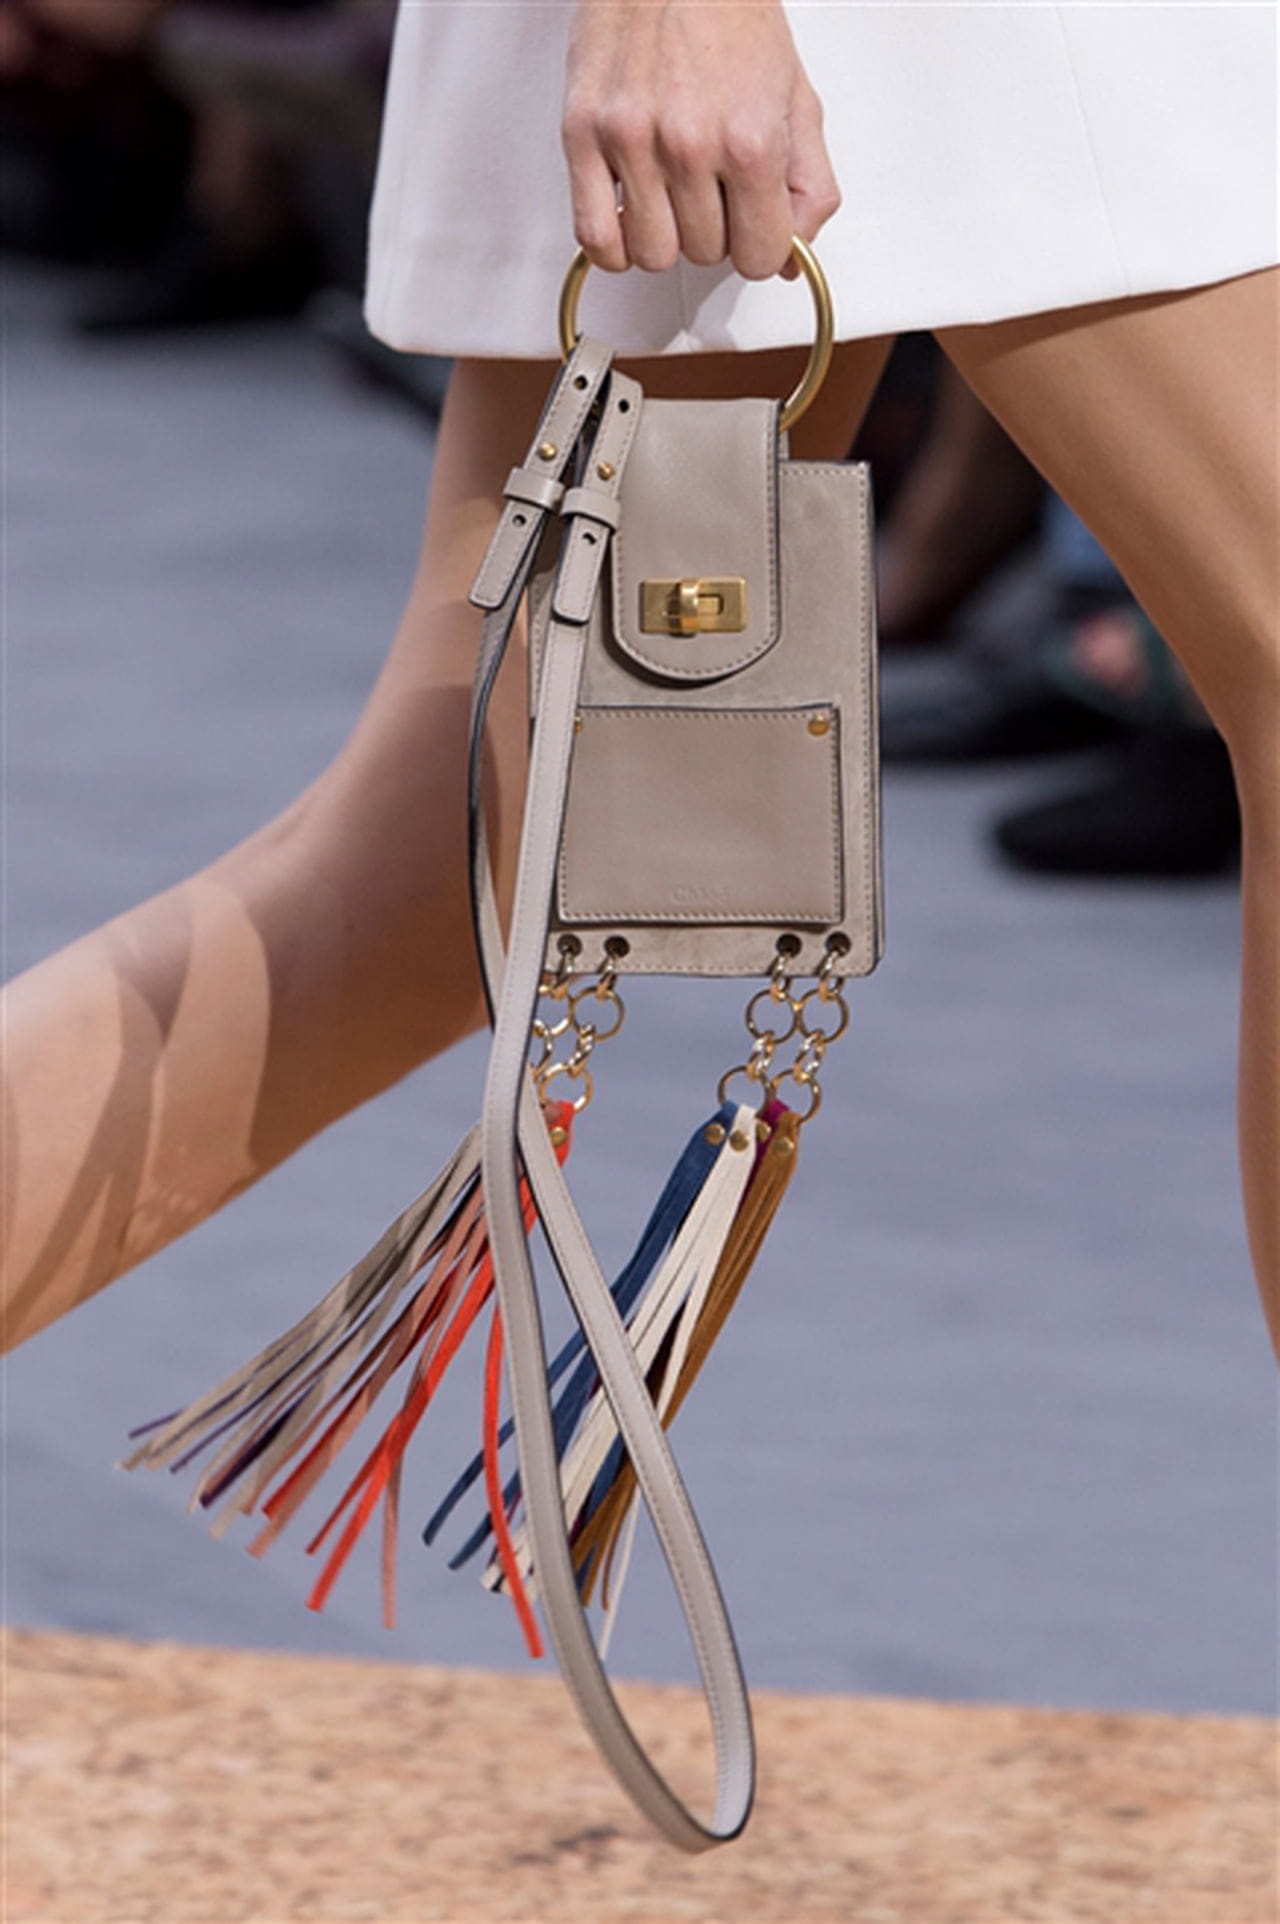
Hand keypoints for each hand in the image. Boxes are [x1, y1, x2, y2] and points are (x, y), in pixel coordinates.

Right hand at [563, 0, 840, 279]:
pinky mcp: (583, 136)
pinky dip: (614, 246)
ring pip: (653, 255)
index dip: (759, 244)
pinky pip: (595, 238)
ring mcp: (632, 142)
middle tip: (711, 187)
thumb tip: (792, 258)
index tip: (752, 223)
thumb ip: (809, 184)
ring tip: (671, 193)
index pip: (760, 257)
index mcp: (749, 139)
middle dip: (713, 230)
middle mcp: (689, 144)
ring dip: (666, 236)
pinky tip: (630, 218)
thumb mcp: (796, 96)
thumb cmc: (731, 13)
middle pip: (705, 256)